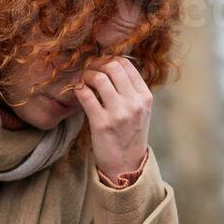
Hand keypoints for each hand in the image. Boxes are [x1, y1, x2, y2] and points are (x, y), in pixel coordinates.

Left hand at [73, 56, 151, 181]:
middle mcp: (134, 103)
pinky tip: (79, 92)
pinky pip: (85, 95)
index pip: (127, 64)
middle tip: (90, 70)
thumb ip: (131, 89)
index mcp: (145, 97)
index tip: (101, 65)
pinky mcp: (101, 123)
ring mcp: (118, 113)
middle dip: (97, 64)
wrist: (126, 164)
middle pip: (113, 66)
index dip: (110, 59)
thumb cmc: (130, 134)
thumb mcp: (141, 110)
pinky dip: (79, 89)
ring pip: (98, 78)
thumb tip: (111, 65)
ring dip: (86, 75)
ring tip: (83, 81)